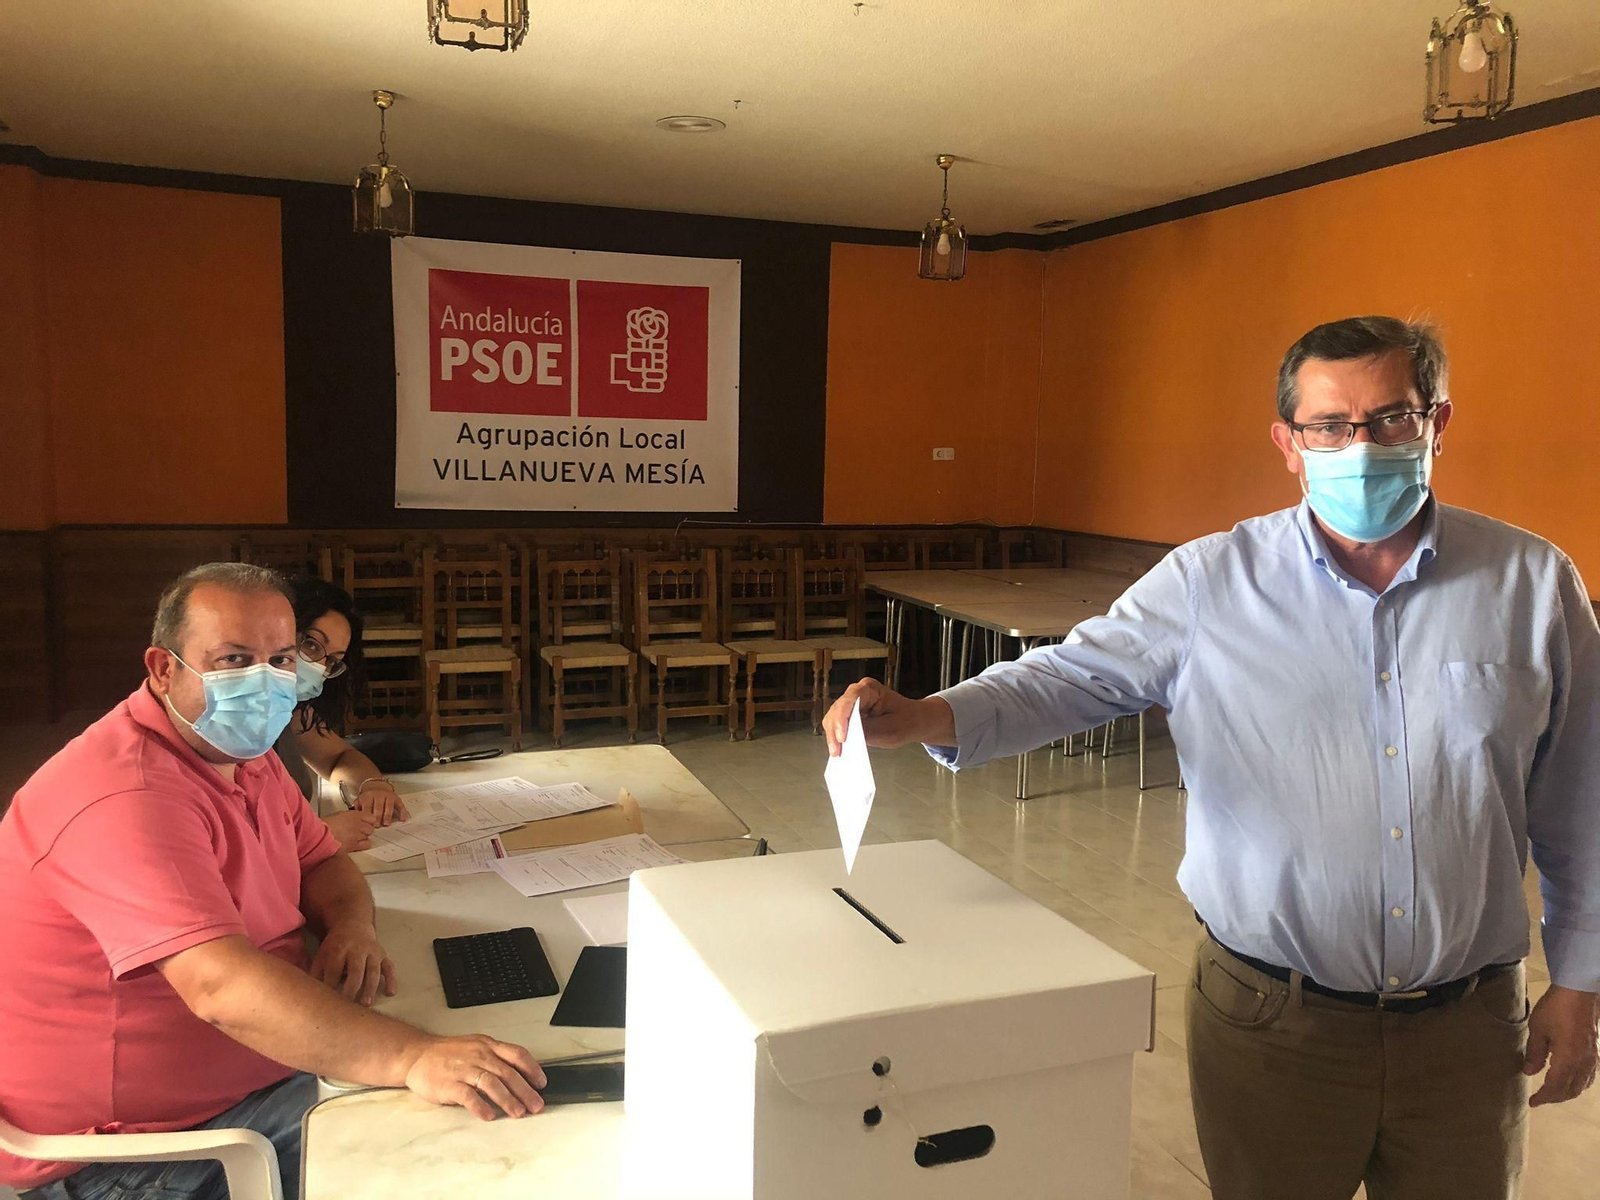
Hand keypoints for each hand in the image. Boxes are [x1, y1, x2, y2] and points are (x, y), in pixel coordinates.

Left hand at [309, 919, 395, 1006]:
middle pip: (356, 970)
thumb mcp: (322, 955)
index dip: (330, 986)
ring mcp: (372, 952)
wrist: (353, 925)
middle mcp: (357, 950)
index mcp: (338, 950)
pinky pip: (389, 967)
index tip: (327, 1002)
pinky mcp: (383, 955)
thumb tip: (308, 996)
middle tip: (348, 1006)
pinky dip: (391, 979)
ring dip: (370, 987)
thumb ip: (315, 974)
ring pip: (374, 970)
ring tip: (366, 1004)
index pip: (334, 970)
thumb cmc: (335, 946)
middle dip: (352, 988)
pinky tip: (391, 993)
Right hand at [324, 809, 379, 852]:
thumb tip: (354, 820)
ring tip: (355, 838)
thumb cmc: (324, 825)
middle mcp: (357, 824)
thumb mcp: (338, 815)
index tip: (365, 823)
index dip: (368, 821)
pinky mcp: (354, 845)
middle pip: (370, 828)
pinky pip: (366, 844)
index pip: (371, 817)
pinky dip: (363, 845)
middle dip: (366, 830)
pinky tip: (356, 844)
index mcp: (353, 815)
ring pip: (368, 836)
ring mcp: (357, 835)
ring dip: (363, 837)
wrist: (319, 836)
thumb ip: (349, 817)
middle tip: (359, 831)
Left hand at [356, 782, 407, 825]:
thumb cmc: (368, 798)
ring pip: (389, 806)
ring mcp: (388, 796)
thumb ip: (358, 808)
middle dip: (378, 816)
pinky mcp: (396, 798)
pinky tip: (402, 819)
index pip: (368, 806)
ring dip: (388, 815)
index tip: (368, 823)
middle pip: (379, 806)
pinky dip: (402, 812)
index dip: (368, 815)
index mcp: (368, 796)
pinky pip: (400, 805)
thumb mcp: (360, 800)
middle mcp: (379, 795)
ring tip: (386, 823)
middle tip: (377, 825)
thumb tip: (356, 818)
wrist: (376, 786)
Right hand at [404, 1035, 546, 1120]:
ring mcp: (464, 1069)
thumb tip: (519, 1075)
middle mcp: (478, 1055)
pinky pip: (468, 1095)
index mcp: (487, 1045)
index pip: (517, 1054)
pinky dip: (481, 1106)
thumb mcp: (475, 1046)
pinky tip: (489, 1116)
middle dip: (526, 1091)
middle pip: (508, 1073)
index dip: (532, 1069)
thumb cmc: (448, 1054)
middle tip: (536, 1105)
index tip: (542, 1083)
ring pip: (492, 1083)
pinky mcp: (449, 1084)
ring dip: (508, 1100)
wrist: (416, 1055)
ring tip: (518, 1112)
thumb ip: (495, 1057)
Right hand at [821, 679, 955, 755]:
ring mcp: (851, 704)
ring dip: (833, 736)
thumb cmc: (906, 720)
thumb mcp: (892, 729)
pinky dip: (836, 738)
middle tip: (836, 751)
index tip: (842, 738)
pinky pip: (837, 726)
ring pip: (833, 718)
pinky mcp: (849, 716)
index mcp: (869, 688)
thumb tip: (849, 738)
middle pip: (837, 709)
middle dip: (835, 731)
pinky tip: (839, 751)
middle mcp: (856, 693)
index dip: (842, 719)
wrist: (913, 720)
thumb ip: (869, 732)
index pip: (850, 700)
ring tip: (836, 753)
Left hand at [1524, 984, 1599, 1105]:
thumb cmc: (1555, 1009)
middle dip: (1555, 1097)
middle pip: (1571, 1090)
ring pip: (1582, 1085)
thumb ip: (1534, 1053)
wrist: (1579, 992)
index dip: (1544, 1097)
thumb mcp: (1538, 1030)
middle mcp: (1584, 1063)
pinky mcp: (1596, 1051)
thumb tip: (1529, 1072)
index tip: (1532, 1102)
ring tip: (1553, 1093)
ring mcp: (1593, 1058)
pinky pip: (1590, 1076)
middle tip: (1540, 1099)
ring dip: (1568, 1093)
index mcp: (1568, 1059)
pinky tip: (1572, 1081)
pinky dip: (1580, 1084)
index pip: (1555, 1087)